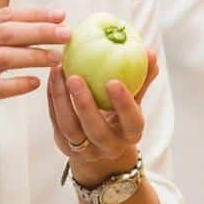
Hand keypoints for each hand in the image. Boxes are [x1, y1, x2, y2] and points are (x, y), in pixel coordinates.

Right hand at [0, 7, 69, 139]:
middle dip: (40, 31)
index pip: (6, 15)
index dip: (35, 13)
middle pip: (7, 32)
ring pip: (2, 57)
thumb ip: (1, 37)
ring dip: (33, 56)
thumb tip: (44, 26)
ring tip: (57, 58)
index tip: (62, 14)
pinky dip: (17, 85)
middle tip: (66, 34)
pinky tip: (36, 83)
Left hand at [47, 49, 159, 186]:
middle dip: (84, 104)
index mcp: (131, 134)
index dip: (123, 104)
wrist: (101, 145)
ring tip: (58, 72)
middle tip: (75, 77)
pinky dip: (53, 100)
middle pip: (96, 129)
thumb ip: (142, 78)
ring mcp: (85, 150)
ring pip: (70, 128)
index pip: (131, 122)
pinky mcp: (65, 147)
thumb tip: (150, 52)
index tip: (113, 81)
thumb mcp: (134, 100)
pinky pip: (56, 123)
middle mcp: (109, 147)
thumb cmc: (121, 115)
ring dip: (61, 99)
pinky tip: (52, 79)